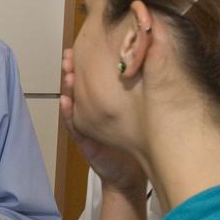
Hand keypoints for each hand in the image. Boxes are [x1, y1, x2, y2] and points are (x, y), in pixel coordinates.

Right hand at [61, 48, 144, 194]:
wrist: (132, 174)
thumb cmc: (138, 139)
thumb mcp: (140, 109)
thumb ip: (141, 89)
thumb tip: (152, 60)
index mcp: (104, 102)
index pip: (93, 79)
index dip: (87, 63)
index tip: (85, 45)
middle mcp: (92, 111)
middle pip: (78, 87)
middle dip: (71, 70)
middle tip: (69, 55)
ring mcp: (86, 126)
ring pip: (72, 103)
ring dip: (67, 88)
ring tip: (66, 74)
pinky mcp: (85, 141)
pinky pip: (74, 125)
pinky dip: (68, 113)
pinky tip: (66, 101)